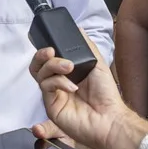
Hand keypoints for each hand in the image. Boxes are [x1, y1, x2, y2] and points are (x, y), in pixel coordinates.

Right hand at [29, 34, 127, 148]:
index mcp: (66, 73)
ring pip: (40, 73)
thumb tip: (78, 29)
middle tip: (51, 51)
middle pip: (37, 65)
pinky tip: (72, 86)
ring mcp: (53, 95)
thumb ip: (86, 46)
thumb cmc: (106, 95)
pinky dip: (58, 81)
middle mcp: (57, 83)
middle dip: (41, 55)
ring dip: (53, 65)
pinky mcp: (51, 106)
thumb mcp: (97, 64)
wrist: (110, 118)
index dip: (47, 49)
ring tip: (69, 67)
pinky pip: (46, 87)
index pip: (48, 58)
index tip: (53, 43)